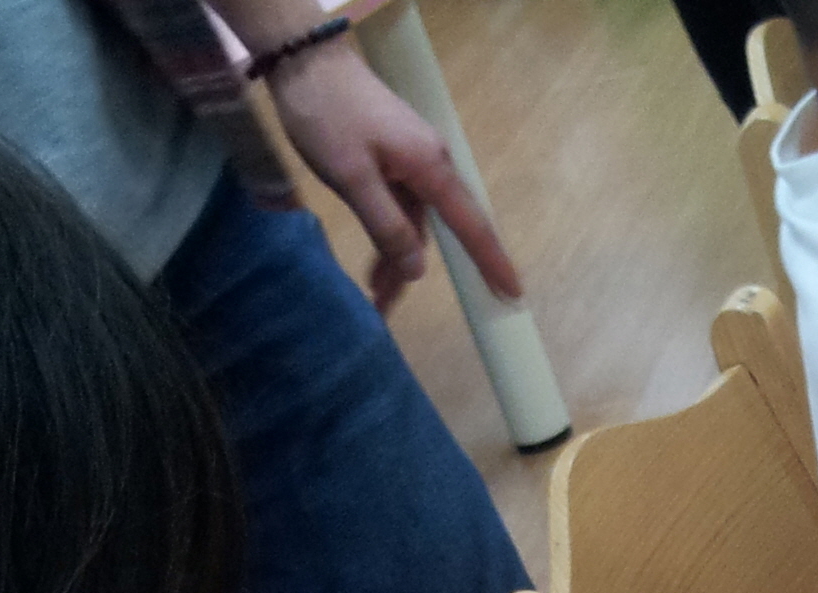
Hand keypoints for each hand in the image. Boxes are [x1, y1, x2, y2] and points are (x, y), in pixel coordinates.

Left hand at [265, 39, 523, 312]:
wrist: (304, 60)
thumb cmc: (328, 116)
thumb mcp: (353, 178)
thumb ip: (388, 226)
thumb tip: (418, 271)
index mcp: (431, 168)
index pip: (472, 226)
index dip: (492, 263)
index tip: (513, 295)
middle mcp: (431, 166)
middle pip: (440, 231)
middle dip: (417, 272)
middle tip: (387, 308)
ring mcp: (412, 161)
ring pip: (414, 222)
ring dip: (394, 257)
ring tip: (371, 294)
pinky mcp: (392, 159)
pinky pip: (399, 207)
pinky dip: (387, 234)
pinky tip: (371, 259)